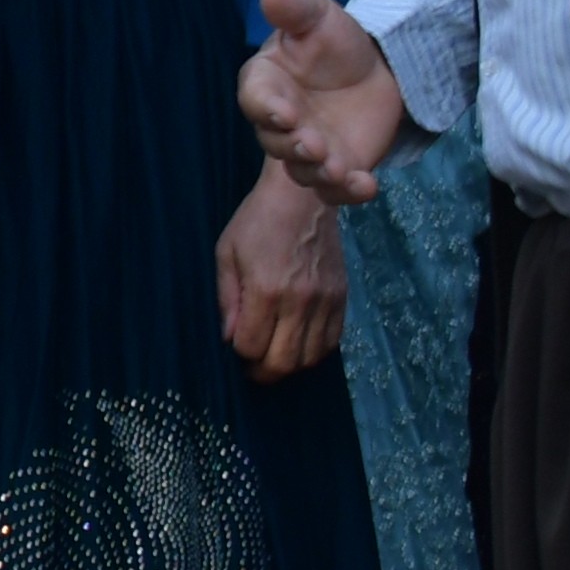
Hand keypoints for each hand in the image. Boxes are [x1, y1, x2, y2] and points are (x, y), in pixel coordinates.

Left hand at [215, 165, 345, 380]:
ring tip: (274, 356)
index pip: (252, 347)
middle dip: (264, 372)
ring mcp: (325, 301)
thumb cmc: (257, 221)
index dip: (240, 353)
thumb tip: (229, 339)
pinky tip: (299, 344)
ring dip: (290, 366)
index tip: (236, 345)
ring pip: (310, 358)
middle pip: (284, 362)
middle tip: (253, 368)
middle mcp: (299, 301)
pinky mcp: (342, 298)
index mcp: (266, 290)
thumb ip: (228, 299)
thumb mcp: (227, 253)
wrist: (304, 197)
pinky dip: (314, 353)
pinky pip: (331, 342)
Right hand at [239, 0, 409, 205]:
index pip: (255, 100)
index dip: (267, 109)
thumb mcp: (319, 15)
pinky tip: (368, 186)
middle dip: (295, 147)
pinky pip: (336, 190)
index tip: (286, 114)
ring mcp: (309, 149)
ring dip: (320, 174)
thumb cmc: (335, 40)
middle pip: (276, 143)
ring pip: (304, 172)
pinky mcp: (337, 168)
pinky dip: (349, 193)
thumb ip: (295, 9)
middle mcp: (281, 123)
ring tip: (340, 171)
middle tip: (316, 145)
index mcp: (267, 84)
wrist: (375, 68)